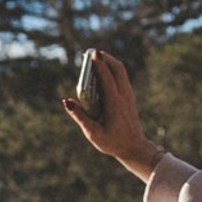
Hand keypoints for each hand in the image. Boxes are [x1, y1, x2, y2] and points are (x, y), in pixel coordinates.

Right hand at [61, 47, 162, 182]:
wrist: (134, 148)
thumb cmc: (112, 142)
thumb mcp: (93, 132)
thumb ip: (79, 116)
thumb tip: (66, 101)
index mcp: (115, 104)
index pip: (107, 78)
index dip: (100, 64)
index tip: (93, 53)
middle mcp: (124, 96)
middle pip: (118, 69)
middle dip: (106, 58)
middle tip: (92, 53)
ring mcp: (129, 96)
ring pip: (122, 72)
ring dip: (110, 62)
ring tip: (97, 58)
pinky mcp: (129, 98)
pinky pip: (122, 78)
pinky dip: (113, 70)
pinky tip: (104, 71)